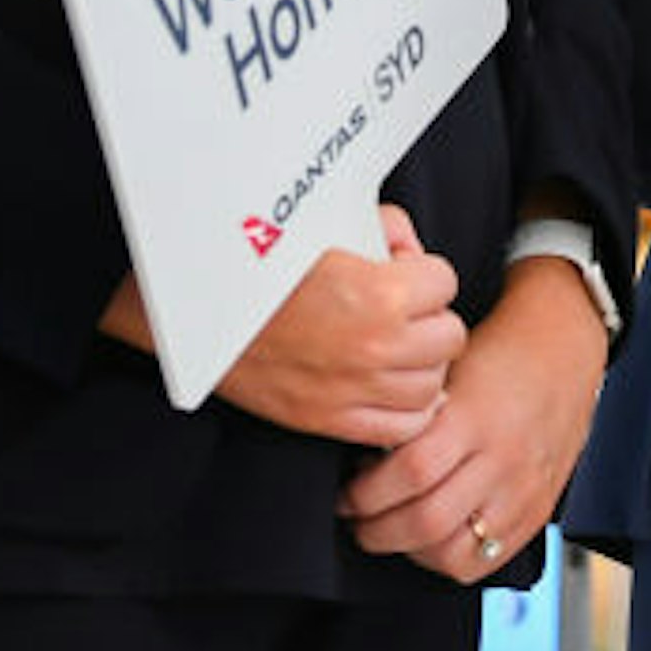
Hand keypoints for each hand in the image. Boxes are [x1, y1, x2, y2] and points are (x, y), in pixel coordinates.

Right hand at [181, 203, 464, 446]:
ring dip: (421, 365)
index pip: (445, 282)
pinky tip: (389, 386)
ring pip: (432, 387)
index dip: (424, 273)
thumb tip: (412, 252)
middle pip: (448, 337)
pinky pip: (399, 428)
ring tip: (397, 348)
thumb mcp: (331, 221)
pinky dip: (405, 410)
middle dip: (430, 318)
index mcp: (381, 292)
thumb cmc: (263, 256)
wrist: (202, 306)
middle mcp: (376, 346)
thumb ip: (387, 229)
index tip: (401, 272)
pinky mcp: (329, 420)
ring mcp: (354, 388)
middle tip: (404, 311)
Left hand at [343, 250, 610, 582]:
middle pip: (426, 521)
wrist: (564, 348)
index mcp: (474, 417)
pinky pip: (485, 561)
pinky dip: (448, 559)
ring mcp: (522, 490)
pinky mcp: (536, 511)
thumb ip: (411, 418)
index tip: (346, 493)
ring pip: (453, 552)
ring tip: (393, 530)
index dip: (364, 493)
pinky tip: (433, 539)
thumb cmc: (496, 355)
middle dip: (375, 530)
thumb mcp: (447, 373)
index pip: (409, 473)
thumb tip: (360, 463)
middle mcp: (502, 458)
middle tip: (357, 519)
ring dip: (409, 551)